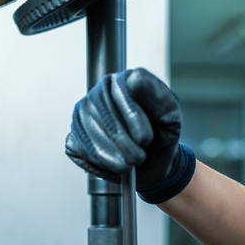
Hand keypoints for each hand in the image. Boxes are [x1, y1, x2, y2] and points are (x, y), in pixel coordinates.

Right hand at [65, 68, 181, 189]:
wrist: (155, 162)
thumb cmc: (161, 134)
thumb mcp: (170, 114)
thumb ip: (157, 95)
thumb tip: (134, 78)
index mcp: (121, 82)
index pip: (120, 92)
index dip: (133, 119)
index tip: (146, 138)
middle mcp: (98, 94)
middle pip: (102, 116)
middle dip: (124, 144)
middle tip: (140, 157)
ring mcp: (82, 116)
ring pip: (89, 136)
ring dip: (114, 157)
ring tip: (130, 162)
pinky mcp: (74, 139)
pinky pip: (80, 151)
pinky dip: (100, 165)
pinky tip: (115, 165)